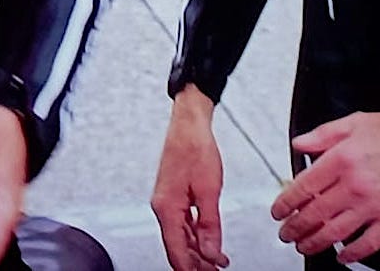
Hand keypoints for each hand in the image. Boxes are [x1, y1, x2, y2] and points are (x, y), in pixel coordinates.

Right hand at [149, 85, 228, 270]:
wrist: (189, 124)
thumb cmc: (195, 148)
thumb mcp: (209, 190)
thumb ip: (210, 225)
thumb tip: (212, 252)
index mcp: (166, 208)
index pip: (176, 252)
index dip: (192, 269)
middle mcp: (162, 207)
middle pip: (177, 247)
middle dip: (196, 263)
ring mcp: (167, 202)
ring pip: (180, 237)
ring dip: (198, 251)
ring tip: (217, 261)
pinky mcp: (173, 196)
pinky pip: (182, 224)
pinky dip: (196, 235)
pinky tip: (209, 240)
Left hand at [271, 107, 379, 263]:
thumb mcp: (356, 121)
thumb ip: (323, 134)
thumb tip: (300, 144)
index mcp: (342, 160)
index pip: (303, 187)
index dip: (286, 202)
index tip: (278, 211)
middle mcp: (354, 185)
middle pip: (315, 214)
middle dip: (295, 227)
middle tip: (286, 233)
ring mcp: (373, 205)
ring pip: (336, 231)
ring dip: (315, 242)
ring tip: (304, 246)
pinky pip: (368, 243)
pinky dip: (353, 254)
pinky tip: (342, 256)